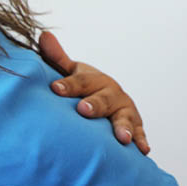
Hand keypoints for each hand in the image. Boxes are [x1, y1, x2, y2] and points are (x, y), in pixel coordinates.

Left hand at [39, 31, 149, 154]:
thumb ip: (57, 58)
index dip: (68, 84)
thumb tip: (43, 35)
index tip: (55, 88)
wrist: (104, 99)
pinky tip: (143, 150)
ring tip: (121, 138)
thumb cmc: (83, 87)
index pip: (81, 80)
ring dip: (124, 127)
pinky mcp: (135, 126)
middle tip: (83, 110)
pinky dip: (141, 141)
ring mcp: (124, 110)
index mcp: (95, 80)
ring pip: (125, 118)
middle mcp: (112, 93)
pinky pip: (140, 134)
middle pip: (104, 99)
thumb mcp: (71, 72)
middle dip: (95, 105)